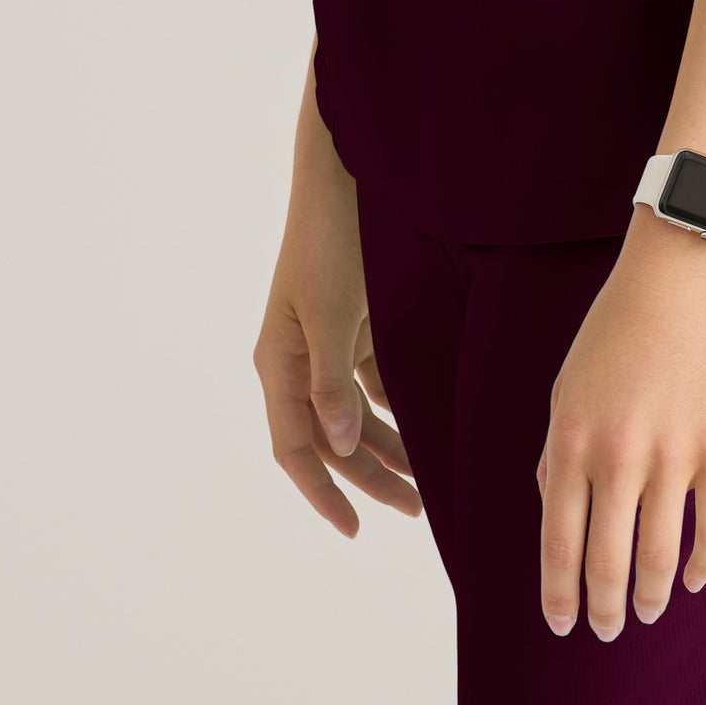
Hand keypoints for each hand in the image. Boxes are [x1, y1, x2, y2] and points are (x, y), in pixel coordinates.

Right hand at [253, 103, 422, 535]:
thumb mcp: (332, 313)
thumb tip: (338, 444)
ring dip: (385, 444)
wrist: (342, 176)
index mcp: (279, 362)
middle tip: (416, 508)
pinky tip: (426, 418)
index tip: (354, 528)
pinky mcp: (352, 323)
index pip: (295, 447)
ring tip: (427, 474)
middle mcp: (297, 359)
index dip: (322, 492)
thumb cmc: (330, 242)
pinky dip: (395, 404)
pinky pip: (370, 380)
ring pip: (352, 412)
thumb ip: (332, 382)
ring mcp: (325, 341)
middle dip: (369, 475)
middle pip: (330, 438)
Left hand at [536, 208, 705, 638]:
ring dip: (650, 596)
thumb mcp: (569, 383)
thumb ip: (560, 449)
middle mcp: (618, 456)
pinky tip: (690, 580)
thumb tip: (555, 504)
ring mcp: (672, 455)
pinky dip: (701, 566)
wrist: (684, 270)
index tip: (561, 624)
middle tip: (607, 632)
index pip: (559, 541)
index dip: (559, 593)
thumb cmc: (620, 324)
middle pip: (607, 562)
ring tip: (646, 612)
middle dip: (604, 609)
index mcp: (572, 439)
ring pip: (658, 556)